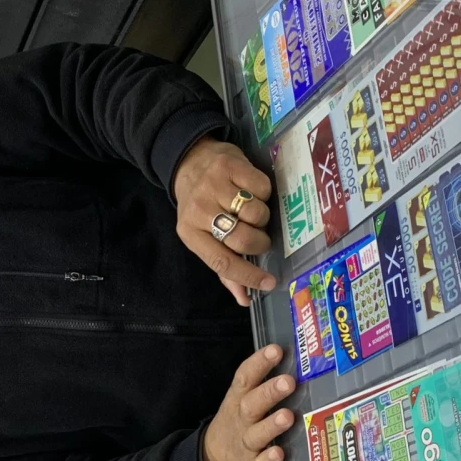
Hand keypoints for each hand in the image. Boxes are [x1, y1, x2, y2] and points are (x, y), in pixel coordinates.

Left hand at [172, 137, 275, 306]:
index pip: (221, 262)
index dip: (247, 276)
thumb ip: (225, 267)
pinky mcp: (229, 165)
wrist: (191, 162)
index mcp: (190, 234)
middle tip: (259, 236)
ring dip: (261, 215)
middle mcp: (198, 210)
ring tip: (252, 211)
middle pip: (243, 238)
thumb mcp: (204, 235)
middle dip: (259, 242)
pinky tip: (253, 190)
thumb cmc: (202, 205)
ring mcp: (213, 186)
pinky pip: (262, 188)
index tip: (269, 283)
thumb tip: (245, 298)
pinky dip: (264, 192)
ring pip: (256, 213)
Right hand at [202, 345, 295, 460]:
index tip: (276, 350)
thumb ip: (264, 385)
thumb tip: (300, 363)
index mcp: (238, 400)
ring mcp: (245, 446)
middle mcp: (241, 421)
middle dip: (269, 393)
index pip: (245, 378)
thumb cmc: (240, 424)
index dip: (259, 363)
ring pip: (256, 435)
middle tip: (288, 382)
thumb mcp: (242, 402)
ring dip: (271, 425)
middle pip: (252, 404)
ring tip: (288, 416)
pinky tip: (279, 454)